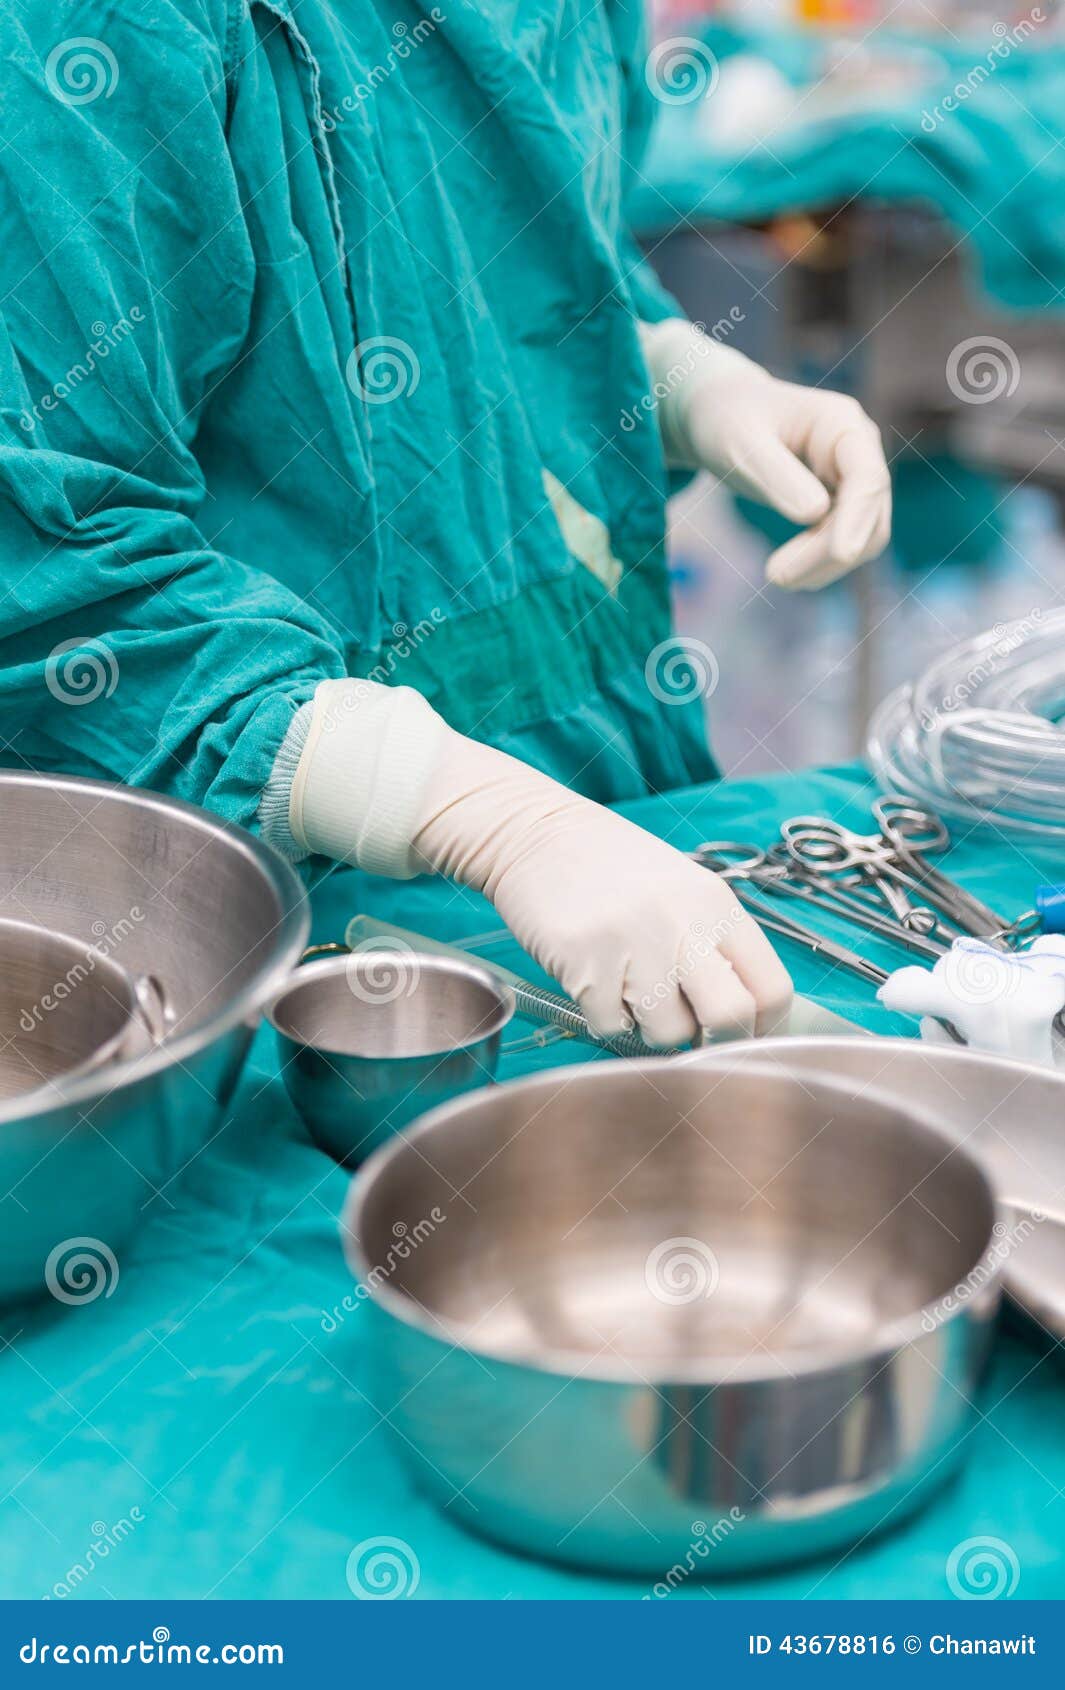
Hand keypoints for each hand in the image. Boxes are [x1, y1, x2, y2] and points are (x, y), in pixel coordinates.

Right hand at [414, 729, 792, 1046]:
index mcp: (716, 906)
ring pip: (668, 1032)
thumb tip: (741, 1014)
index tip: (744, 1032)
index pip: (771, 987)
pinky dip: (606, 1018)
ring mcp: (634, 945)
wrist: (534, 834)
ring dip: (652, 1028)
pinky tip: (597, 982)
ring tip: (632, 993)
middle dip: (716, 1040)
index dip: (764, 1025)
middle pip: (730, 1017)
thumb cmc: (611, 869)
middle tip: (694, 1032)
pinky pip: (612, 1026)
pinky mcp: (585, 965)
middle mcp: (682, 924)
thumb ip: (714, 943)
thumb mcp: (681, 890)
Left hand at [641, 322, 891, 589]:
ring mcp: (852, 478)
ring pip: (863, 537)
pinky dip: (818, 564)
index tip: (840, 554)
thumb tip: (815, 513)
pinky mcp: (839, 503)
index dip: (857, 519)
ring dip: (825, 565)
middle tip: (774, 576)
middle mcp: (858, 450)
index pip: (867, 478)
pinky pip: (842, 542)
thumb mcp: (741, 443)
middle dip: (831, 552)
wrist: (719, 414)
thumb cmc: (728, 419)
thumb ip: (777, 474)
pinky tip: (785, 573)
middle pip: (870, 515)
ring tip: (774, 575)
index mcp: (842, 424)